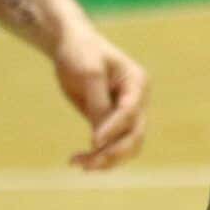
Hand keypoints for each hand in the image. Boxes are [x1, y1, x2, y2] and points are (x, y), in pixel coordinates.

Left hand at [51, 27, 147, 171]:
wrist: (72, 45)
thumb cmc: (82, 52)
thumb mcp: (89, 73)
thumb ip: (98, 103)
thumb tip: (100, 138)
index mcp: (137, 83)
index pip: (131, 112)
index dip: (114, 128)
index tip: (93, 142)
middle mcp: (137, 100)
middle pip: (135, 135)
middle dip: (113, 152)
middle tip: (88, 164)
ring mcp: (126, 113)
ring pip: (126, 146)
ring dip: (106, 159)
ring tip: (79, 164)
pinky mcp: (110, 121)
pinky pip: (111, 145)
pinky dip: (98, 156)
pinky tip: (78, 161)